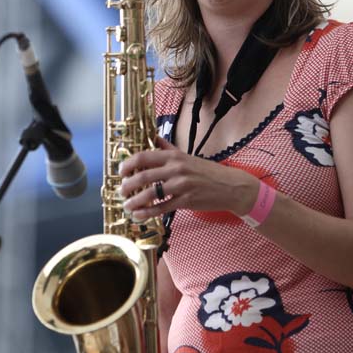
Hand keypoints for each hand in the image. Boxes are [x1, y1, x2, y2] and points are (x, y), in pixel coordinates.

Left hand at [120, 136, 257, 220]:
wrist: (231, 186)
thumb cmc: (208, 172)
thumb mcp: (187, 156)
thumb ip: (168, 148)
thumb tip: (154, 137)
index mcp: (175, 157)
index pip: (145, 156)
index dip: (129, 164)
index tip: (121, 171)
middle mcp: (177, 169)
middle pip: (144, 176)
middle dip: (128, 185)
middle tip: (121, 190)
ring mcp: (182, 185)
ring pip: (151, 193)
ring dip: (135, 201)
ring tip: (127, 205)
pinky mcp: (186, 201)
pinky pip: (162, 208)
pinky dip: (148, 213)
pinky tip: (139, 215)